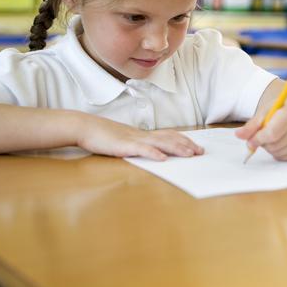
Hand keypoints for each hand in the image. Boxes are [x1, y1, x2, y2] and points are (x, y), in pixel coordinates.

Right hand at [77, 115, 203, 159]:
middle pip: (169, 138)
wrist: (86, 127)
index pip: (168, 135)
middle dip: (186, 145)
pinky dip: (153, 153)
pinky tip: (163, 159)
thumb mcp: (125, 140)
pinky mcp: (124, 146)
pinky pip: (141, 149)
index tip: (196, 147)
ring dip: (176, 148)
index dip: (183, 140)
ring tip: (189, 154)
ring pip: (160, 143)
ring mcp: (134, 139)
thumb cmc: (104, 135)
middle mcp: (142, 135)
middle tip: (200, 152)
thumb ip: (138, 145)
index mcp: (143, 134)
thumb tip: (152, 152)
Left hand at [235, 106, 286, 160]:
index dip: (258, 139)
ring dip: (269, 148)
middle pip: (273, 145)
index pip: (272, 133)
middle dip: (263, 142)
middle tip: (264, 133)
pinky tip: (280, 142)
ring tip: (273, 136)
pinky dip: (277, 153)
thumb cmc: (278, 111)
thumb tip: (238, 135)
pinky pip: (283, 158)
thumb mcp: (264, 113)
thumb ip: (251, 125)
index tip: (250, 141)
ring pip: (277, 153)